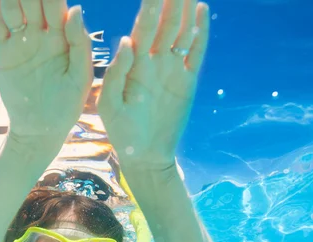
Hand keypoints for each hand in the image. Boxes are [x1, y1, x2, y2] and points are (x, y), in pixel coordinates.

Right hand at [0, 0, 92, 147]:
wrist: (40, 130)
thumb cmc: (67, 106)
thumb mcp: (80, 77)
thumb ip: (80, 43)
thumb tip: (76, 9)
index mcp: (64, 37)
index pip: (57, 4)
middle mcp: (42, 34)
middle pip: (33, 0)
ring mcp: (22, 41)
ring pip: (14, 6)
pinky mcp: (5, 52)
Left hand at [96, 0, 209, 167]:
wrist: (144, 155)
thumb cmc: (121, 131)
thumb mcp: (110, 104)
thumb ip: (117, 74)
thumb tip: (125, 41)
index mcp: (133, 64)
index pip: (142, 27)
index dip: (149, 5)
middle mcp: (153, 61)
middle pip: (164, 23)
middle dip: (169, 0)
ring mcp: (171, 69)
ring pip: (180, 31)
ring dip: (185, 9)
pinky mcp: (187, 81)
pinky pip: (195, 52)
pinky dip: (200, 32)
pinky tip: (201, 9)